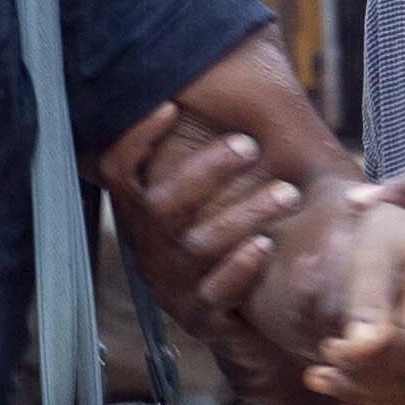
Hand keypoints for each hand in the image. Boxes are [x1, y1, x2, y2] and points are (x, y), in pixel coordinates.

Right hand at [135, 116, 305, 315]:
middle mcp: (150, 250)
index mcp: (145, 217)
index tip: (170, 106)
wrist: (250, 331)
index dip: (135, 140)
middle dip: (206, 170)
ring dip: (243, 214)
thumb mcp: (215, 202)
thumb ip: (216, 156)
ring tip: (287, 194)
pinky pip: (214, 293)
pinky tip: (266, 246)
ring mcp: (173, 287)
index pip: (117, 173)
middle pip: (160, 206)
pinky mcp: (201, 320)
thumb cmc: (235, 248)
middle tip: (250, 145)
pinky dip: (239, 267)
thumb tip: (238, 73)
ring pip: (196, 247)